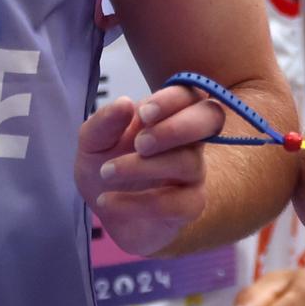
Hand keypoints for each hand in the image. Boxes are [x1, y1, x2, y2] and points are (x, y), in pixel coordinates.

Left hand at [76, 83, 224, 256]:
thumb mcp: (93, 142)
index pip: (190, 94)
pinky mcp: (190, 206)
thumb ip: (104, 122)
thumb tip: (125, 103)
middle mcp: (189, 139)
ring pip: (189, 162)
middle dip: (176, 128)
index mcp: (169, 114)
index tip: (143, 114)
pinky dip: (137, 203)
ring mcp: (194, 173)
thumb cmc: (106, 166)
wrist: (106, 211)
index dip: (173, 100)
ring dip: (143, 167)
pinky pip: (177, 203)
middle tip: (140, 144)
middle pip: (211, 118)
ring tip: (107, 172)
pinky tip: (107, 201)